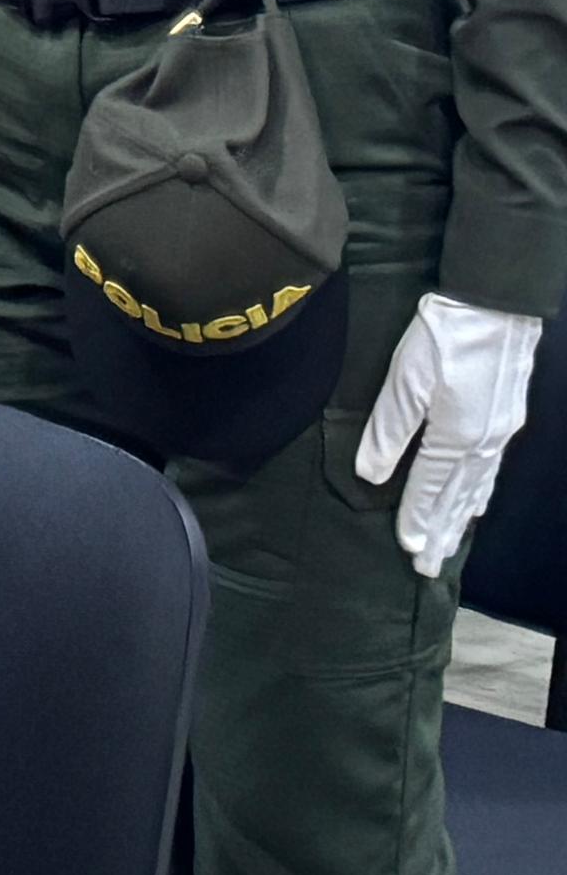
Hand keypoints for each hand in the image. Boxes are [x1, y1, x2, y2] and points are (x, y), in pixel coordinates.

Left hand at [356, 295, 544, 579]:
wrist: (494, 305)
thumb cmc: (442, 336)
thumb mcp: (404, 380)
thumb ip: (387, 430)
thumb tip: (369, 475)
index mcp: (456, 437)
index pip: (429, 489)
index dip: (417, 520)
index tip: (408, 551)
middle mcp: (484, 443)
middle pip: (458, 499)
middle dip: (442, 534)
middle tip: (429, 570)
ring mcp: (500, 433)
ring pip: (477, 488)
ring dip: (460, 519)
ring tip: (449, 546)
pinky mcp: (506, 420)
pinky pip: (490, 471)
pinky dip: (478, 494)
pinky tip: (474, 502)